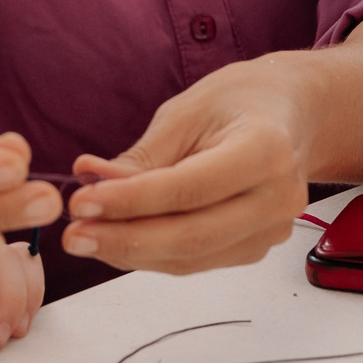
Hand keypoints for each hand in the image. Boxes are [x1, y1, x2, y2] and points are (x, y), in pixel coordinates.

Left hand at [59, 56, 309, 275]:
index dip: (131, 200)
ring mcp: (272, 229)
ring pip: (191, 257)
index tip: (81, 202)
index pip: (189, 188)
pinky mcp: (256, 247)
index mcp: (266, 150)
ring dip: (131, 252)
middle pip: (193, 235)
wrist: (291, 116)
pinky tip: (116, 238)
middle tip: (72, 236)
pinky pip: (196, 260)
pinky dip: (152, 253)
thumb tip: (90, 182)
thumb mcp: (188, 110)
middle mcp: (278, 197)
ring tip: (84, 237)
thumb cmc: (239, 102)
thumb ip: (143, 156)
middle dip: (124, 239)